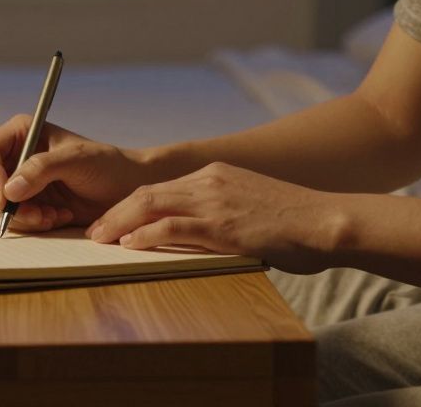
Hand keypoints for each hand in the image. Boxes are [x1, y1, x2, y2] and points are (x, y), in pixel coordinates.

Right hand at [0, 115, 157, 231]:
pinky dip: (34, 223)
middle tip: (39, 213)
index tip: (5, 197)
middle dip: (10, 204)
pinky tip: (59, 216)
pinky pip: (16, 219)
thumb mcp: (76, 160)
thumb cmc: (106, 165)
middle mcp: (16, 156)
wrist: (125, 190)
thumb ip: (41, 169)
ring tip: (55, 214)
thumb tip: (9, 189)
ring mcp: (21, 182)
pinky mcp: (29, 204)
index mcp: (22, 132)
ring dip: (25, 216)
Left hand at [87, 162, 343, 274]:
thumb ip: (224, 212)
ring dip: (120, 223)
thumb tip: (205, 233)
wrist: (325, 220)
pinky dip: (146, 234)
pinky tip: (129, 245)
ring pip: (151, 206)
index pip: (160, 187)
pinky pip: (173, 226)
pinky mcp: (222, 225)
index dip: (131, 205)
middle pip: (146, 193)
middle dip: (115, 213)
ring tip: (100, 240)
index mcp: (216, 174)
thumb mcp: (252, 206)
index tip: (112, 221)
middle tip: (94, 232)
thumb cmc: (295, 221)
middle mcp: (210, 181)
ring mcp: (215, 201)